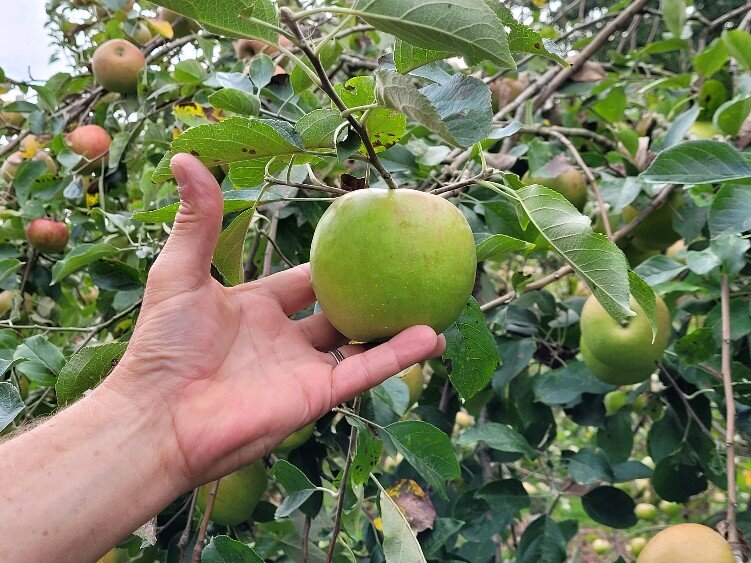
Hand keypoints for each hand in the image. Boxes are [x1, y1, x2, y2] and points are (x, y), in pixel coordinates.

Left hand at [104, 153, 444, 488]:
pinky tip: (431, 336)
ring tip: (435, 301)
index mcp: (257, 308)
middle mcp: (285, 339)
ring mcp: (304, 368)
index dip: (332, 262)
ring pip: (362, 343)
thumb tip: (184, 155)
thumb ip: (197, 220)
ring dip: (397, 326)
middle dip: (371, 293)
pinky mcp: (317, 396)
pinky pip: (365, 371)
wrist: (160, 418)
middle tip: (407, 267)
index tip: (365, 239)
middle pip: (340, 310)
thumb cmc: (163, 346)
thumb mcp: (180, 272)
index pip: (305, 281)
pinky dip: (399, 356)